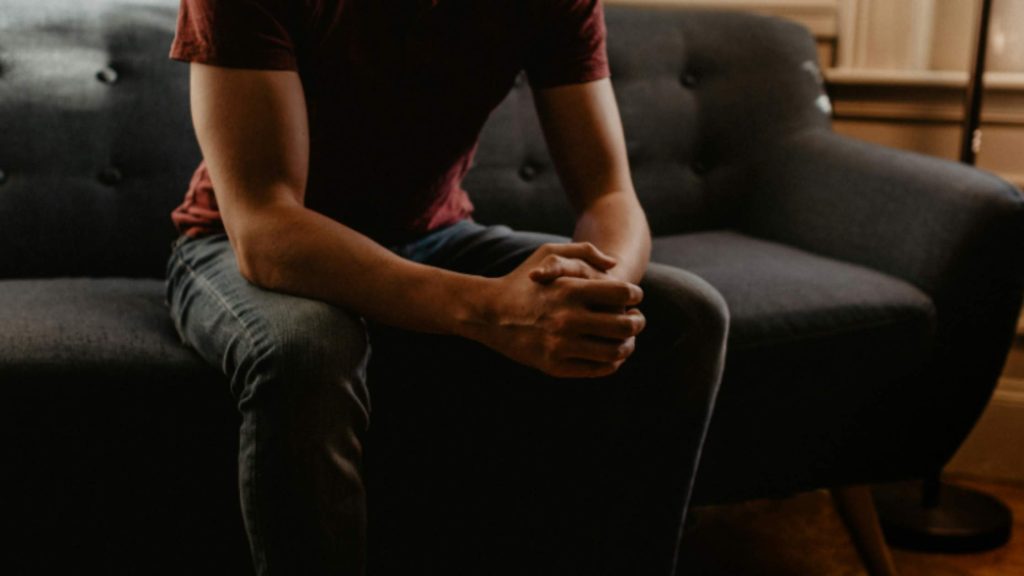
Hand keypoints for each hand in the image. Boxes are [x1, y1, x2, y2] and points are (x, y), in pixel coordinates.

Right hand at [471, 243, 645, 377]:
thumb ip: (584, 252)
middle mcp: (566, 319)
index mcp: (569, 289)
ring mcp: (560, 346)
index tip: (635, 298)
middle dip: (638, 322)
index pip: (622, 294)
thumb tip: (614, 265)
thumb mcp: (548, 252)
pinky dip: (612, 363)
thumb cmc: (522, 279)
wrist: (488, 313)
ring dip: (628, 345)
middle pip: (624, 325)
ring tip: (627, 340)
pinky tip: (611, 355)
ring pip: (615, 351)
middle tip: (637, 320)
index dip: (635, 296)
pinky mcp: (554, 366)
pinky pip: (597, 369)